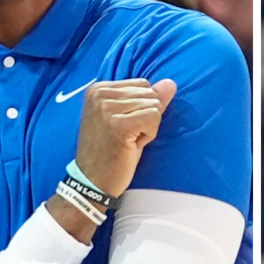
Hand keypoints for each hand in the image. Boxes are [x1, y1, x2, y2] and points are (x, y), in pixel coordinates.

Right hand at [75, 78, 176, 197]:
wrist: (93, 181)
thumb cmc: (112, 150)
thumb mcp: (129, 119)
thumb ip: (149, 99)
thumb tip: (170, 83)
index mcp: (98, 88)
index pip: (143, 84)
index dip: (140, 108)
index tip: (122, 126)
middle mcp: (99, 93)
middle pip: (150, 93)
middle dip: (145, 117)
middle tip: (124, 136)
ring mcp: (106, 108)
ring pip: (154, 105)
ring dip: (147, 127)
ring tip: (127, 140)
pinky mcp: (118, 124)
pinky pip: (154, 118)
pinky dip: (149, 135)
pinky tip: (131, 145)